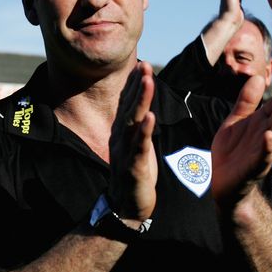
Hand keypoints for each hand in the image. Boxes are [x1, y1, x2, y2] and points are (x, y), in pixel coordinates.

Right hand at [107, 62, 157, 224]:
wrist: (126, 207)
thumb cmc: (134, 173)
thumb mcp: (136, 145)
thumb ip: (138, 125)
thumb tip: (144, 106)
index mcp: (122, 132)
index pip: (128, 103)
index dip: (134, 84)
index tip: (141, 64)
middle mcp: (121, 138)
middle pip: (130, 107)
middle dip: (138, 85)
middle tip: (144, 65)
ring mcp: (126, 151)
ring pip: (133, 122)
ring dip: (141, 101)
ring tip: (148, 82)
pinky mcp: (134, 167)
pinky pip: (139, 147)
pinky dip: (145, 132)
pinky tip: (151, 118)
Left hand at [210, 73, 271, 206]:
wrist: (220, 181)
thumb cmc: (232, 150)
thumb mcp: (235, 121)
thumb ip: (246, 101)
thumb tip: (258, 78)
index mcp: (263, 124)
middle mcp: (268, 136)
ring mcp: (263, 152)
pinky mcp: (254, 168)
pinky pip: (265, 157)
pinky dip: (268, 147)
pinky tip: (268, 135)